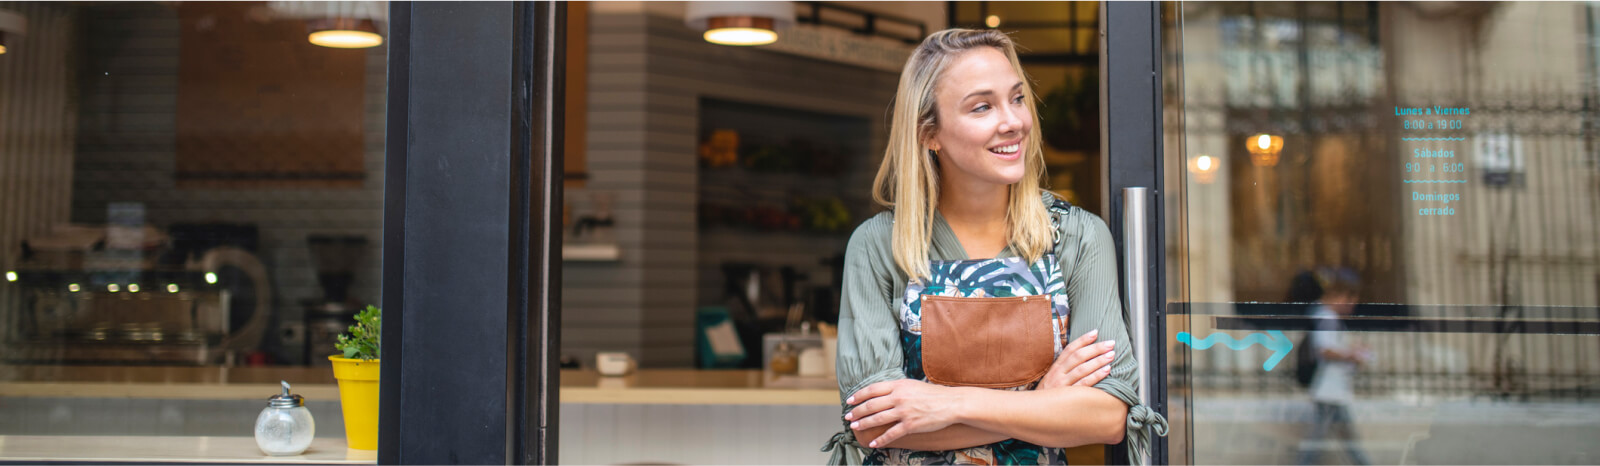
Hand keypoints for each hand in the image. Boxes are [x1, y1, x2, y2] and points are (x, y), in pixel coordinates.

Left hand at [844, 379, 965, 447]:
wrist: (951, 403)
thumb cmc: (933, 394)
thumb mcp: (912, 385)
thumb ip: (897, 388)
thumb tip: (882, 392)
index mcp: (898, 385)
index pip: (872, 389)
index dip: (858, 396)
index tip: (849, 401)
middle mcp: (899, 397)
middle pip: (871, 405)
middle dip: (857, 412)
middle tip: (848, 417)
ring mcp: (904, 412)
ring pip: (877, 419)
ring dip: (863, 423)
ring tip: (855, 427)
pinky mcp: (910, 425)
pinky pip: (891, 434)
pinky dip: (880, 440)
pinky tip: (873, 443)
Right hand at [1037, 330, 1114, 389]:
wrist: (1036, 412)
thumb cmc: (1049, 396)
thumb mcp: (1052, 380)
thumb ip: (1065, 369)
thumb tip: (1083, 358)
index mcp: (1055, 367)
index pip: (1070, 349)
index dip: (1083, 340)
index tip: (1095, 332)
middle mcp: (1058, 373)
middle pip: (1078, 356)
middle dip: (1096, 348)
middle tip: (1111, 343)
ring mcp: (1063, 384)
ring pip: (1082, 368)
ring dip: (1098, 360)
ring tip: (1111, 354)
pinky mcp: (1068, 396)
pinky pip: (1084, 384)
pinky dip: (1096, 376)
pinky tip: (1107, 370)